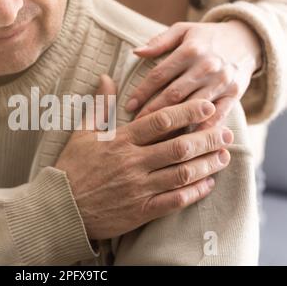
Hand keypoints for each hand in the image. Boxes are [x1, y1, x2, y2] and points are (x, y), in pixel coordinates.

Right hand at [55, 75, 233, 239]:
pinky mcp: (141, 210)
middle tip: (226, 132)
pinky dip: (194, 192)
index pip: (160, 121)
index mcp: (120, 142)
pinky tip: (207, 184)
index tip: (207, 105)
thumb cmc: (72, 167)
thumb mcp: (82, 133)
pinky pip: (174, 201)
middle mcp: (132, 163)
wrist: (61, 206)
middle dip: (207, 138)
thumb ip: (99, 105)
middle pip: (179, 147)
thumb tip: (105, 77)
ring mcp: (138, 188)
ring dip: (207, 164)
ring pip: (182, 174)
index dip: (188, 111)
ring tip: (224, 156)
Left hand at [126, 21, 261, 129]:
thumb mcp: (184, 30)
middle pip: (173, 94)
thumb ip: (160, 41)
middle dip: (152, 111)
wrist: (248, 40)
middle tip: (136, 125)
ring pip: (192, 107)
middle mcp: (206, 67)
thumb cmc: (208, 37)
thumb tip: (136, 52)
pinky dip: (202, 128)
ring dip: (173, 122)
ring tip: (155, 136)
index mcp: (190, 50)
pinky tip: (187, 140)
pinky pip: (217, 115)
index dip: (142, 92)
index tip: (128, 106)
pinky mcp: (234, 95)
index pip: (159, 75)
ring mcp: (221, 82)